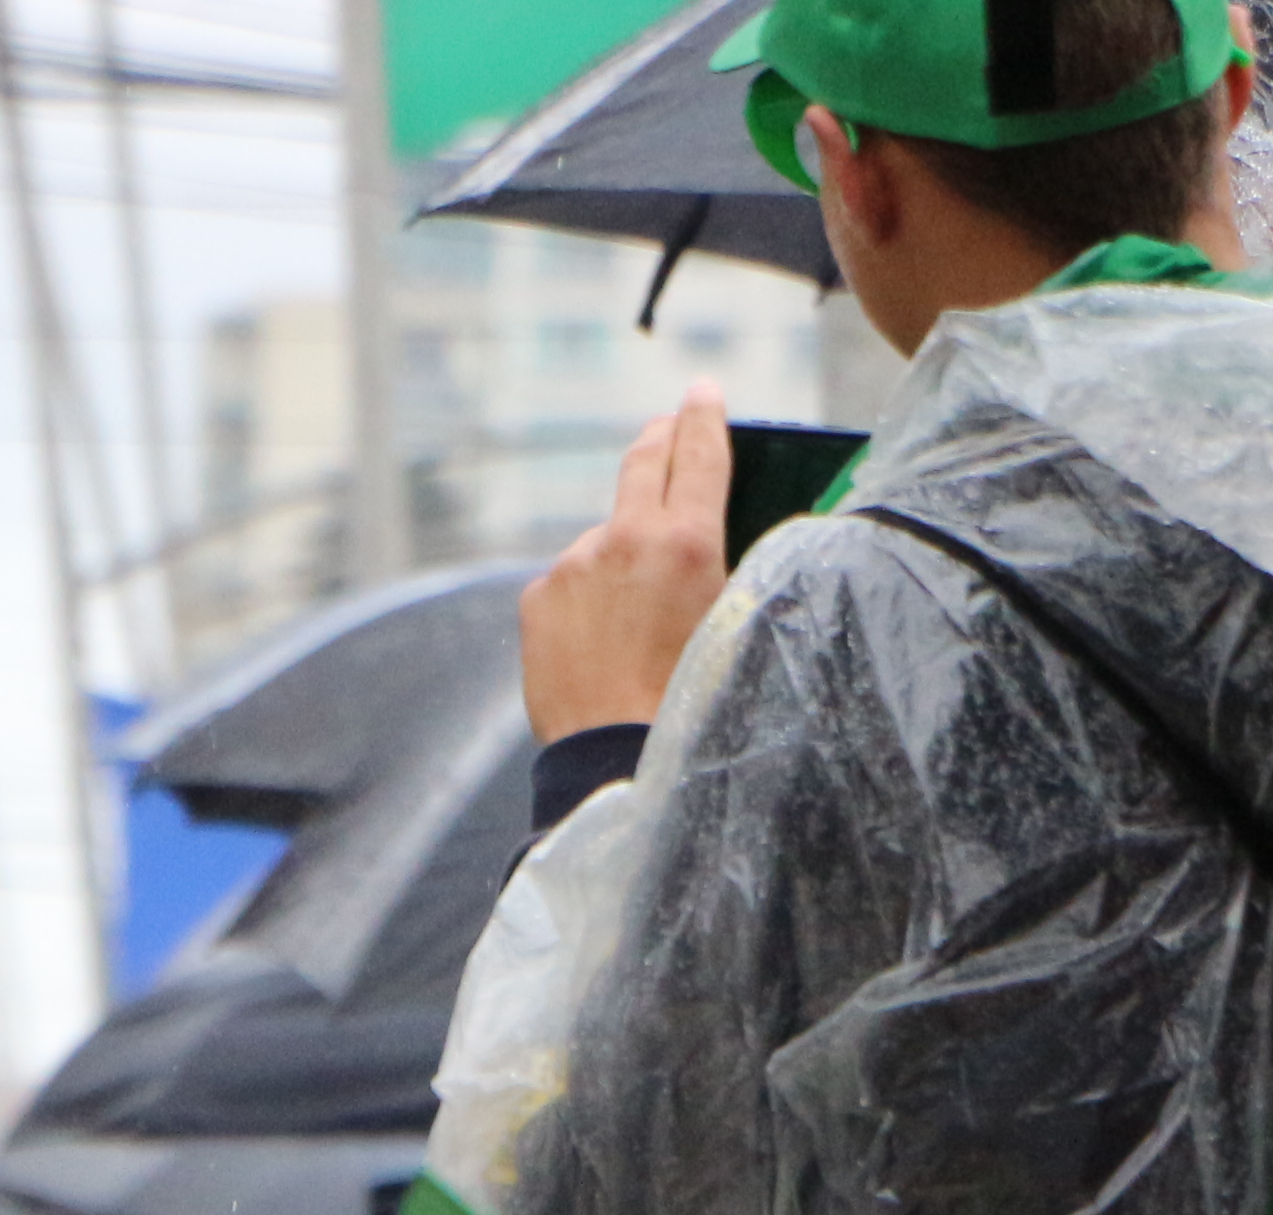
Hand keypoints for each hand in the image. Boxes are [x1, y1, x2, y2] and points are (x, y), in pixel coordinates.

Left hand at [520, 386, 734, 739]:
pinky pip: (572, 581)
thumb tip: (713, 540)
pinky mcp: (537, 597)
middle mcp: (622, 540)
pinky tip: (604, 640)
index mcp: (685, 542)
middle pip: (641, 464)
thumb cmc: (691, 705)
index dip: (704, 417)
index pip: (698, 453)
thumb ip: (725, 569)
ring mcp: (573, 566)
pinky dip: (589, 595)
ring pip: (605, 538)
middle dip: (660, 439)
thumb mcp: (734, 628)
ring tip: (640, 610)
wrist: (613, 762)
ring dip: (623, 551)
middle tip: (669, 426)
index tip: (703, 394)